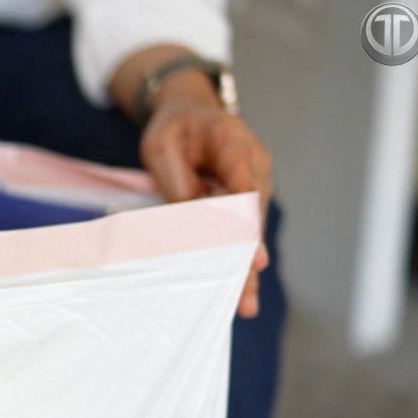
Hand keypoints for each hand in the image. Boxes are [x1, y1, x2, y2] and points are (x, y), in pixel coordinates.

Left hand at [141, 88, 271, 317]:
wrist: (189, 112)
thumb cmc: (172, 127)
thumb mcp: (161, 148)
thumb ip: (177, 183)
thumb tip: (189, 225)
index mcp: (233, 141)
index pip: (243, 188)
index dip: (246, 227)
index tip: (253, 258)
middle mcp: (255, 163)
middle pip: (252, 218)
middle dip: (248, 261)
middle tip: (246, 301)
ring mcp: (256, 182)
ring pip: (251, 230)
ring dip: (246, 267)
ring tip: (245, 305)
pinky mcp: (247, 199)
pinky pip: (242, 230)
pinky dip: (237, 257)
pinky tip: (238, 289)